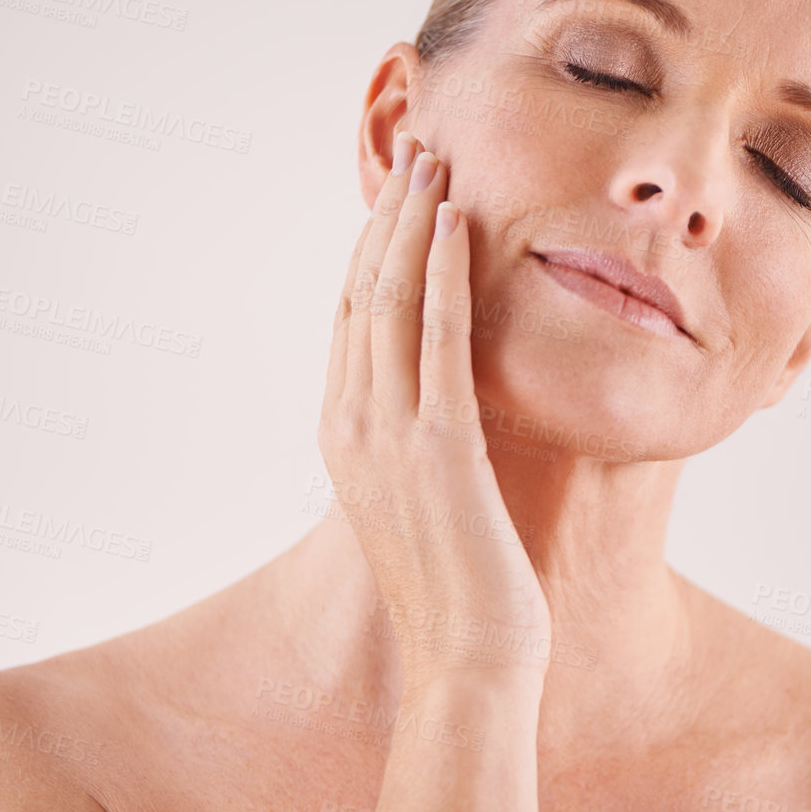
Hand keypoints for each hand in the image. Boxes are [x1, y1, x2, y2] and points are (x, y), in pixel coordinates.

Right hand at [319, 131, 551, 688]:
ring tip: (433, 162)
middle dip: (386, 216)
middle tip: (414, 151)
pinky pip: (436, 340)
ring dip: (411, 224)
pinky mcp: (438, 448)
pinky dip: (443, 274)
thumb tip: (435, 396)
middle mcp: (352, 425)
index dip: (369, 246)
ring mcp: (388, 435)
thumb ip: (415, 439)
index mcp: (344, 434)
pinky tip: (457, 224)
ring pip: (388, 301)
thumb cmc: (456, 586)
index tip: (396, 193)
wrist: (466, 660)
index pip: (349, 315)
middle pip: (359, 292)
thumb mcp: (421, 498)